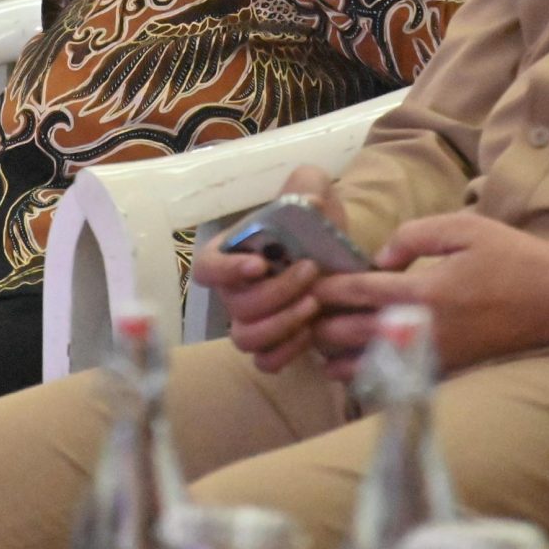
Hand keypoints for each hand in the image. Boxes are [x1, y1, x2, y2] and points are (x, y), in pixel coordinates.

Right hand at [195, 168, 348, 373]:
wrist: (341, 257)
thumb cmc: (315, 224)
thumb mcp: (314, 193)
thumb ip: (308, 186)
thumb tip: (310, 202)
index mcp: (232, 253)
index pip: (208, 267)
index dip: (226, 270)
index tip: (259, 264)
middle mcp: (234, 291)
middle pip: (237, 305)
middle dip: (277, 290)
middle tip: (311, 270)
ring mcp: (250, 322)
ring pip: (247, 337)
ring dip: (282, 323)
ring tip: (315, 303)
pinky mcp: (273, 346)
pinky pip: (266, 362)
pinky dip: (287, 351)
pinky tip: (312, 330)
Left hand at [310, 213, 548, 381]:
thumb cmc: (512, 258)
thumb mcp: (464, 228)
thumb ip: (414, 235)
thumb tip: (380, 257)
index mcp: (423, 293)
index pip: (357, 293)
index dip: (325, 289)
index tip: (305, 283)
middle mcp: (421, 331)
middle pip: (351, 335)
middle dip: (321, 326)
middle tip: (305, 314)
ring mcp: (433, 356)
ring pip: (367, 368)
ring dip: (339, 356)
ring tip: (323, 343)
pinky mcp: (446, 370)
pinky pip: (394, 379)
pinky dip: (368, 374)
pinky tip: (356, 364)